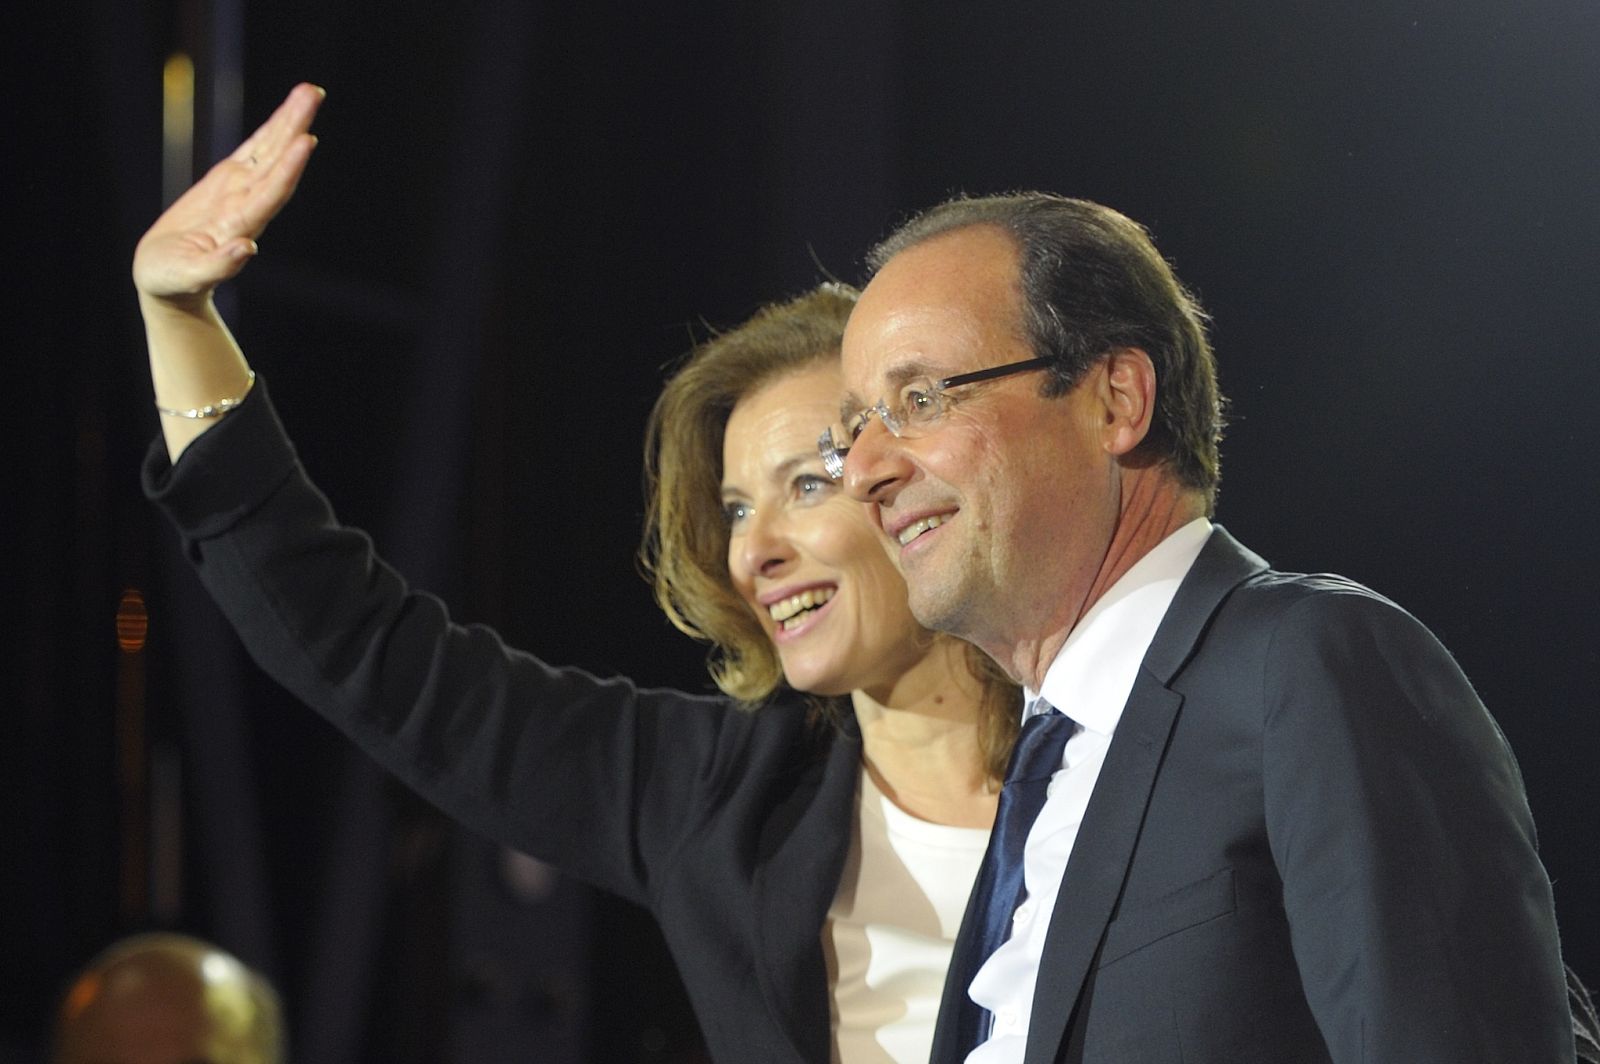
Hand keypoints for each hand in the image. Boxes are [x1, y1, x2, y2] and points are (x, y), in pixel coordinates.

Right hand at [133, 82, 324, 302]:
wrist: (171, 282)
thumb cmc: (174, 282)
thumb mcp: (189, 278)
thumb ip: (218, 267)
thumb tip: (246, 249)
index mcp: (239, 226)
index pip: (270, 194)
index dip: (288, 168)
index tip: (306, 141)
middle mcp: (246, 204)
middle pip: (276, 162)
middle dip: (294, 128)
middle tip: (314, 93)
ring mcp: (239, 192)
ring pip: (268, 151)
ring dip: (288, 122)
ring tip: (309, 92)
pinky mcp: (226, 184)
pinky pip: (251, 152)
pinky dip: (269, 132)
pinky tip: (287, 114)